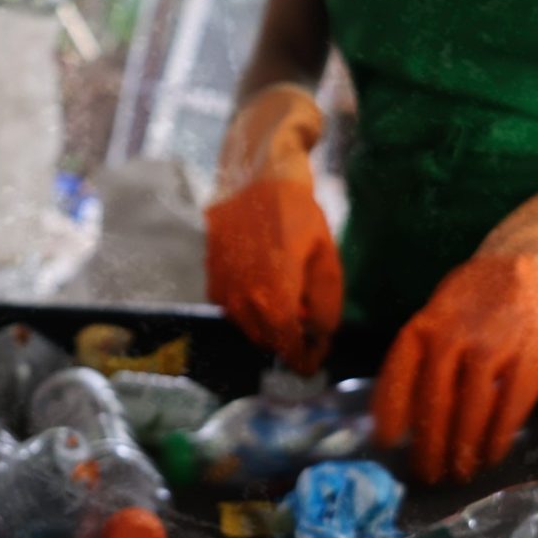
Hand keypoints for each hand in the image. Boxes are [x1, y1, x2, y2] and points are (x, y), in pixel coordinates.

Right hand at [205, 179, 342, 374]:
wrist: (256, 178)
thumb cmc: (299, 215)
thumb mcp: (327, 258)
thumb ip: (326, 305)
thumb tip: (320, 336)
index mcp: (274, 296)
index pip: (287, 347)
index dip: (304, 359)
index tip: (315, 359)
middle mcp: (242, 299)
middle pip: (267, 341)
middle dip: (289, 340)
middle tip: (310, 324)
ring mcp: (221, 289)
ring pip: (248, 326)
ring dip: (269, 323)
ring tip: (291, 297)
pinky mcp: (210, 277)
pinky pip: (233, 308)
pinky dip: (251, 307)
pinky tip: (267, 282)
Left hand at [372, 254, 537, 483]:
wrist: (523, 269)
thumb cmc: (469, 306)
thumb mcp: (435, 320)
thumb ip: (418, 361)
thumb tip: (394, 418)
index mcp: (424, 327)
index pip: (399, 374)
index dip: (391, 412)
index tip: (386, 443)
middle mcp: (454, 336)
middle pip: (436, 402)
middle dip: (430, 446)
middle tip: (428, 474)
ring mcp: (493, 346)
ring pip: (472, 409)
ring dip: (463, 448)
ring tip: (459, 471)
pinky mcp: (529, 356)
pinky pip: (511, 406)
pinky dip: (499, 437)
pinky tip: (491, 454)